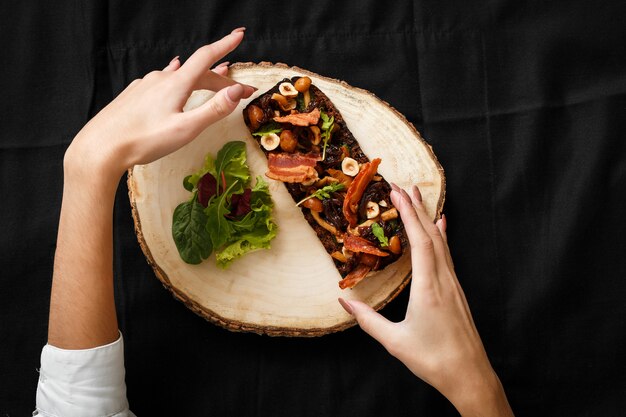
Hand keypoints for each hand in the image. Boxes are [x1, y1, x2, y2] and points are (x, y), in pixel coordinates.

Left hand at [64, 27, 254, 181]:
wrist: (100, 147)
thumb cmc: (144, 140)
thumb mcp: (186, 129)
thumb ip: (213, 109)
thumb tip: (236, 91)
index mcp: (175, 84)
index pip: (206, 57)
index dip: (225, 45)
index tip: (239, 35)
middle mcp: (160, 79)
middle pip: (197, 72)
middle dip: (221, 81)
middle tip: (240, 92)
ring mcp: (145, 85)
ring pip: (179, 78)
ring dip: (200, 82)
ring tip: (212, 86)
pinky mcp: (134, 95)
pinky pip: (162, 83)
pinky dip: (178, 83)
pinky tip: (174, 83)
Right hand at [339, 185, 512, 416]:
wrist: (470, 376)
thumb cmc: (433, 360)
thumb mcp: (395, 341)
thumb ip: (368, 319)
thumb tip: (343, 301)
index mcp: (429, 288)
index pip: (420, 240)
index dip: (408, 214)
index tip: (397, 193)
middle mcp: (444, 280)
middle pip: (432, 235)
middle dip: (417, 208)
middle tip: (404, 186)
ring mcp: (454, 284)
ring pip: (442, 242)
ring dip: (429, 218)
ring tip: (419, 198)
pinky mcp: (457, 291)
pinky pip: (448, 254)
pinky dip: (442, 235)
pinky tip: (442, 228)